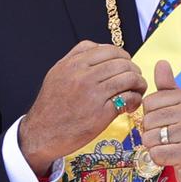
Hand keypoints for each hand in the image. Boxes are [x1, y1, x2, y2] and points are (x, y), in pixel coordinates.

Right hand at [19, 40, 147, 174]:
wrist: (42, 133)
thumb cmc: (50, 106)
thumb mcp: (56, 74)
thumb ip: (75, 58)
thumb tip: (99, 48)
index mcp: (73, 64)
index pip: (110, 50)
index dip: (123, 56)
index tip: (125, 65)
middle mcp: (83, 76)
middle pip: (123, 63)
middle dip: (134, 70)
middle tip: (135, 79)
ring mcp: (93, 94)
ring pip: (129, 78)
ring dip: (138, 84)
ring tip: (136, 91)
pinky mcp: (102, 113)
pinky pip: (128, 98)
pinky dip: (135, 100)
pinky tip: (130, 105)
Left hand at [140, 60, 180, 181]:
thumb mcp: (180, 107)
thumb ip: (168, 87)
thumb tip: (161, 62)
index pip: (148, 102)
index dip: (151, 116)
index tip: (166, 122)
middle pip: (147, 120)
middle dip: (152, 132)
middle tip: (169, 138)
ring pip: (149, 137)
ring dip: (155, 146)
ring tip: (171, 147)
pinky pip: (156, 153)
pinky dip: (159, 159)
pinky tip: (172, 158)